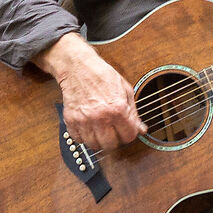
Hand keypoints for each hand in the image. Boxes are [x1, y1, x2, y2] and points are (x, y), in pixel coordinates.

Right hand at [34, 33, 143, 151]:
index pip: (128, 136)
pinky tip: (88, 127)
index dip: (129, 134)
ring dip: (98, 140)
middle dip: (114, 140)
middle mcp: (100, 117)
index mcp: (117, 109)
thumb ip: (134, 113)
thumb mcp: (125, 91)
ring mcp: (84, 120)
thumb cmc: (102, 76)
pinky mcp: (71, 120)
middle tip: (113, 132)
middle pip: (111, 145)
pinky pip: (78, 139)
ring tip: (100, 130)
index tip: (126, 130)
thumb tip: (141, 130)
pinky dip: (84, 136)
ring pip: (94, 145)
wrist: (78, 68)